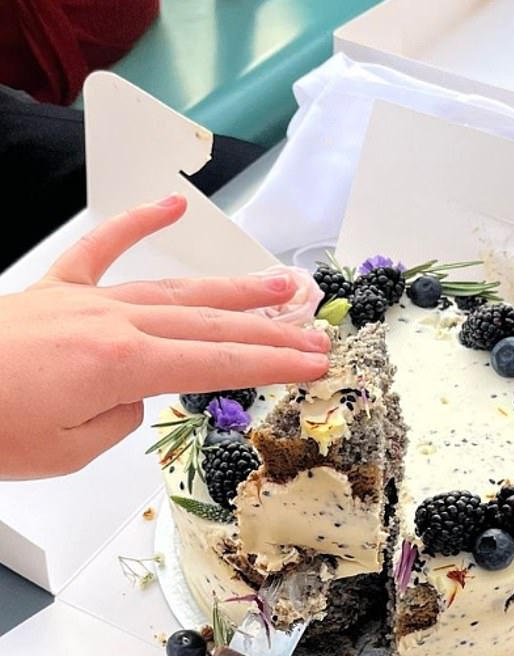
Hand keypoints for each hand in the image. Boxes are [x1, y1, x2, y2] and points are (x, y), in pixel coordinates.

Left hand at [0, 194, 329, 479]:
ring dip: (230, 288)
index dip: (273, 363)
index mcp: (121, 365)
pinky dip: (137, 222)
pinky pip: (102, 248)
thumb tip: (133, 394)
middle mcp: (112, 322)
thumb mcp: (66, 451)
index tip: (315, 363)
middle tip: (315, 331)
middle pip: (208, 324)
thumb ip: (117, 418)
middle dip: (268, 329)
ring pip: (174, 289)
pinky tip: (171, 204)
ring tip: (278, 283)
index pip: (216, 363)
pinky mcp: (55, 289)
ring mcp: (85, 299)